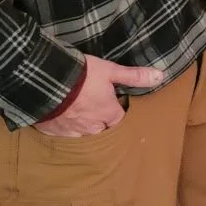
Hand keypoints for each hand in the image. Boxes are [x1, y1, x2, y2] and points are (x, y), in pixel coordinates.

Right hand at [36, 56, 164, 137]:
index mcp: (107, 113)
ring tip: (77, 113)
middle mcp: (92, 127)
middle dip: (100, 122)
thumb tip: (160, 76)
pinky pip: (62, 134)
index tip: (111, 103)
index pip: (118, 119)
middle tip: (93, 108)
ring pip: (82, 134)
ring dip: (82, 126)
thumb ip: (133, 76)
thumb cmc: (81, 74)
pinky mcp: (53, 131)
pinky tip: (59, 118)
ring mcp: (71, 131)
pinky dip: (63, 128)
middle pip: (101, 130)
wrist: (45, 80)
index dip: (115, 111)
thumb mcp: (109, 70)